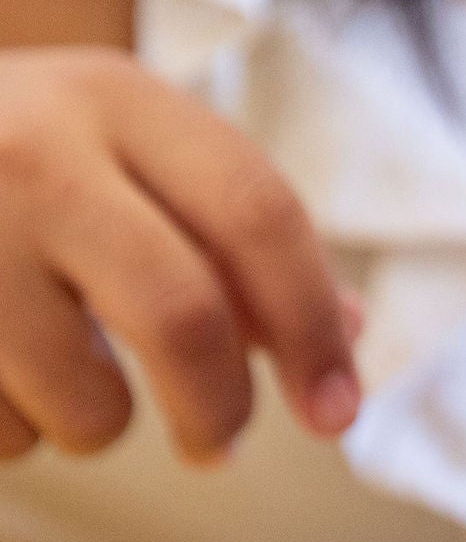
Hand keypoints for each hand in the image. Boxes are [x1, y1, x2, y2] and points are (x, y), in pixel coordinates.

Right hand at [0, 49, 356, 461]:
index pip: (259, 214)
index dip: (316, 328)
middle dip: (221, 411)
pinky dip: (8, 430)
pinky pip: (0, 434)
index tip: (336, 413)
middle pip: (185, 319)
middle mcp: (32, 149)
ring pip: (87, 403)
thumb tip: (353, 334)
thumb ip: (226, 238)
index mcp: (110, 96)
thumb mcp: (108, 156)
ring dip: (92, 424)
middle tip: (217, 445)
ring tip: (51, 373)